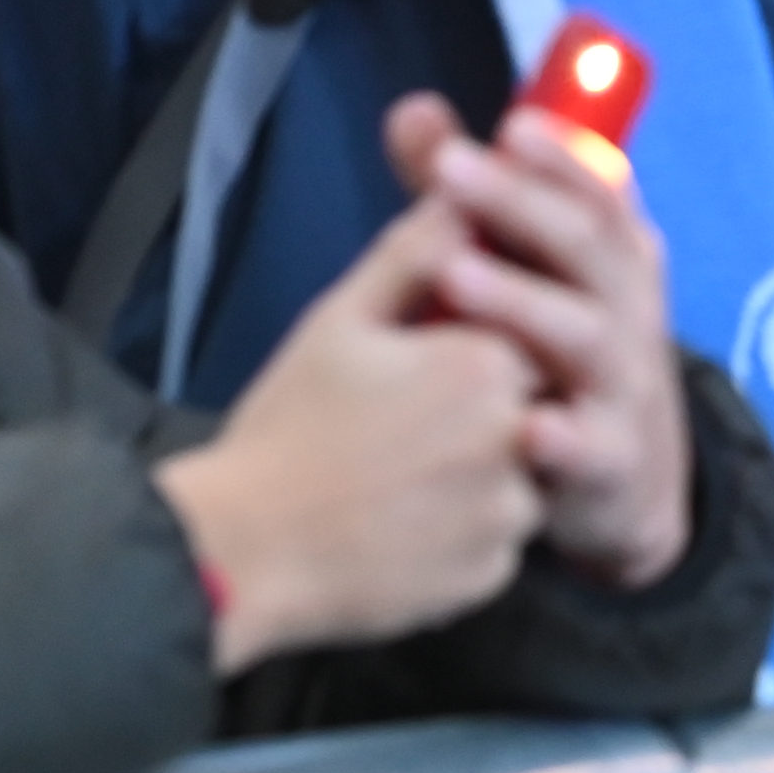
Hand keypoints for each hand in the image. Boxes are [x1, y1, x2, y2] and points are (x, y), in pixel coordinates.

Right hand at [157, 201, 544, 668]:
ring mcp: (506, 516)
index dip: (477, 345)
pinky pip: (498, 541)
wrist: (241, 555)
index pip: (528, 332)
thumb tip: (461, 194)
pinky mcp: (490, 577)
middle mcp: (516, 438)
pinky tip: (402, 523)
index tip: (425, 365)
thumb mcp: (340, 321)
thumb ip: (413, 254)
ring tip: (398, 478)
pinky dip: (464, 533)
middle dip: (482, 410)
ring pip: (521, 477)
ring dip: (480, 474)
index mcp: (487, 365)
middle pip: (531, 405)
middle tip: (404, 428)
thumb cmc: (286, 431)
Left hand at [382, 93, 693, 589]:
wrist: (622, 476)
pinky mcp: (611, 458)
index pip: (600, 186)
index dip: (559, 154)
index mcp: (615, 252)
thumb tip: (413, 111)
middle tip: (449, 170)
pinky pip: (591, 446)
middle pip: (586, 244)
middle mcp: (630, 306)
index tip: (508, 124)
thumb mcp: (527, 269)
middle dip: (519, 203)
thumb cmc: (553, 350)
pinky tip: (526, 428)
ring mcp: (625, 382)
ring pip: (585, 335)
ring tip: (453, 274)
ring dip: (522, 301)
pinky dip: (563, 437)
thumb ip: (470, 195)